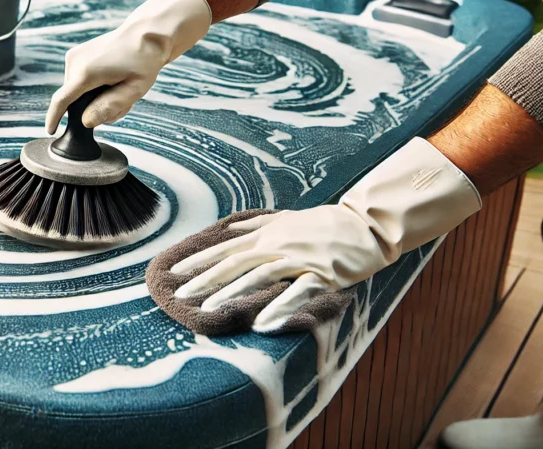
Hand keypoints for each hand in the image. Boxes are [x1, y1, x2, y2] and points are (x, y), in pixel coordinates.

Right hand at [45, 0, 211, 134]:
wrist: (145, 34)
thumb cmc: (143, 60)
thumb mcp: (134, 89)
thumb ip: (109, 107)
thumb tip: (86, 122)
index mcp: (87, 72)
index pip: (62, 100)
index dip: (54, 118)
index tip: (50, 131)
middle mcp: (75, 62)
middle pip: (75, 100)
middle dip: (94, 109)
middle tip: (122, 104)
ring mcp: (74, 56)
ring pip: (77, 92)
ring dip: (96, 98)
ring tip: (119, 89)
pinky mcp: (77, 55)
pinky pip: (79, 81)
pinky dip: (94, 87)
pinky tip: (112, 80)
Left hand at [162, 137, 481, 332]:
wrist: (367, 223)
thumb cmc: (324, 223)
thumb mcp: (287, 218)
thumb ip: (258, 224)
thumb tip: (231, 226)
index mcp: (267, 234)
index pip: (227, 248)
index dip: (200, 259)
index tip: (176, 272)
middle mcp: (277, 245)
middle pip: (234, 263)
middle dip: (205, 280)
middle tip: (180, 296)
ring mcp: (298, 258)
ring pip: (258, 276)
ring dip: (232, 293)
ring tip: (208, 309)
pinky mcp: (321, 274)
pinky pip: (295, 293)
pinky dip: (278, 308)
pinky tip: (260, 325)